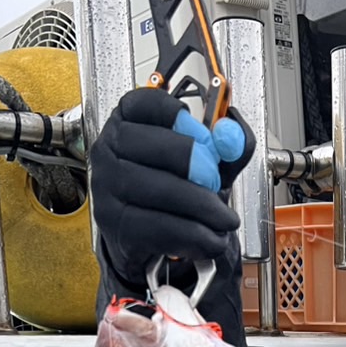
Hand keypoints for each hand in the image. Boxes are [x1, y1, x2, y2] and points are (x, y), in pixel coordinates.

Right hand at [90, 88, 255, 285]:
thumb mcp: (200, 165)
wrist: (147, 242)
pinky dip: (194, 235)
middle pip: (157, 147)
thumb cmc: (170, 195)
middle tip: (218, 182)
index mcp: (127, 123)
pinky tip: (210, 238)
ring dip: (203, 206)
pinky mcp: (115, 226)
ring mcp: (107, 189)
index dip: (180, 117)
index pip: (146, 104)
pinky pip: (159, 227)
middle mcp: (109, 151)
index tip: (205, 136)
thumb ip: (224, 147)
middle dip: (198, 166)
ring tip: (224, 219)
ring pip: (159, 190)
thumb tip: (238, 136)